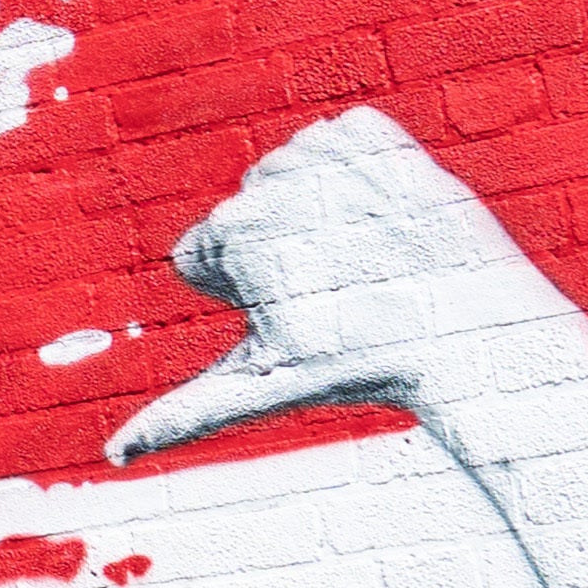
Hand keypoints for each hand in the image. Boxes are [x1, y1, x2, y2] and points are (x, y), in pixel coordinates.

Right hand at [108, 110, 587, 465]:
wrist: (474, 326)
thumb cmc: (363, 362)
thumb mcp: (268, 384)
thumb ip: (182, 411)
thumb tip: (114, 456)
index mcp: (233, 231)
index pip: (202, 257)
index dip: (244, 295)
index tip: (302, 314)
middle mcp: (272, 175)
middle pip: (244, 218)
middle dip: (276, 253)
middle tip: (340, 292)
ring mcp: (321, 147)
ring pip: (287, 185)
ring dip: (313, 216)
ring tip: (365, 258)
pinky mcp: (367, 131)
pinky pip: (334, 148)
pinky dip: (353, 179)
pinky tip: (382, 219)